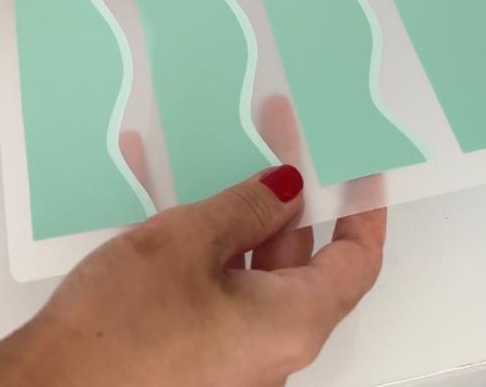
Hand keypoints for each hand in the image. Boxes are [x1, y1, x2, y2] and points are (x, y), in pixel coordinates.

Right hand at [0, 167, 383, 386]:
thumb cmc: (123, 329)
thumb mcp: (190, 241)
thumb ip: (247, 206)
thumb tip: (287, 188)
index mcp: (290, 323)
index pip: (355, 262)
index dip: (362, 210)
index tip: (360, 166)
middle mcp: (269, 347)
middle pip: (297, 258)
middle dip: (284, 191)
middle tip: (273, 132)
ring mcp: (228, 353)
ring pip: (245, 265)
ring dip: (229, 206)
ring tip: (211, 147)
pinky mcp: (188, 352)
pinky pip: (205, 283)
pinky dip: (190, 237)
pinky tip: (151, 184)